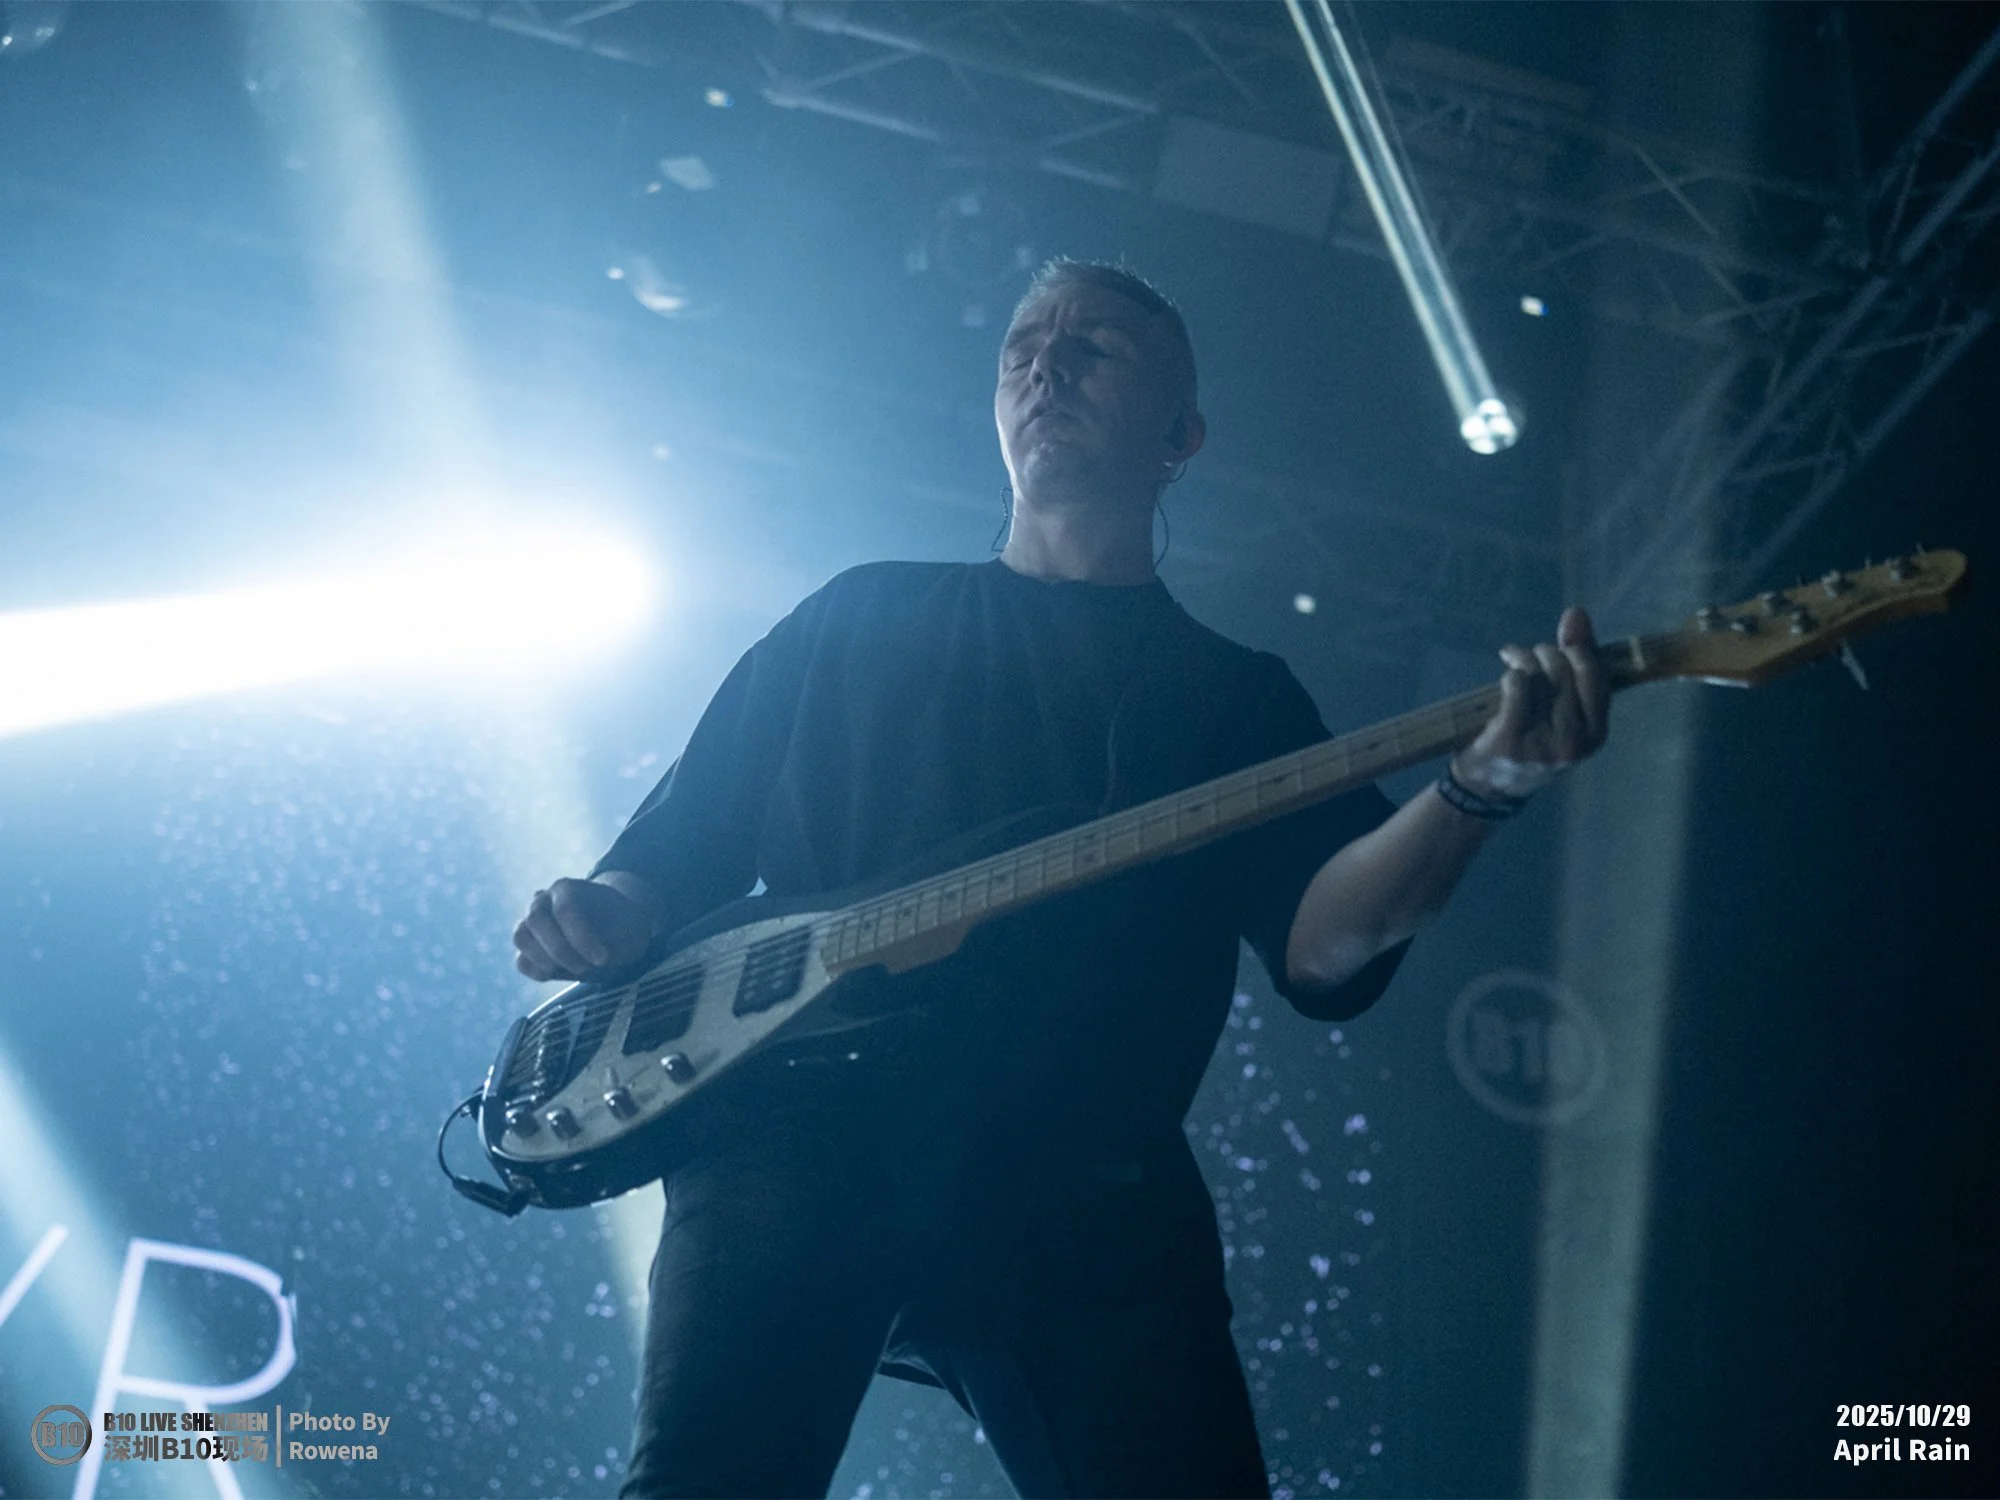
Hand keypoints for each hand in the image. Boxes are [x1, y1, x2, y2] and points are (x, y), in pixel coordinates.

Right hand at [513, 876, 657, 981]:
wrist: (616, 930)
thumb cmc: (624, 924)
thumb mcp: (631, 925)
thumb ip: (616, 935)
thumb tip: (597, 955)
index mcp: (567, 888)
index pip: (565, 910)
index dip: (582, 938)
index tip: (603, 958)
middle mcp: (543, 901)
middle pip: (535, 921)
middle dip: (561, 950)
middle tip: (586, 967)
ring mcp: (532, 924)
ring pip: (521, 938)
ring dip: (546, 960)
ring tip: (576, 970)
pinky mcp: (530, 949)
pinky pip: (522, 962)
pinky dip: (538, 972)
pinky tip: (563, 973)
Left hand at [1454, 606, 1610, 799]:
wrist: (1488, 788)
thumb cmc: (1532, 742)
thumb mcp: (1564, 712)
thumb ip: (1576, 663)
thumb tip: (1577, 613)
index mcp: (1595, 736)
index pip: (1597, 678)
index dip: (1578, 651)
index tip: (1562, 644)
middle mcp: (1573, 743)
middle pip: (1567, 672)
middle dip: (1548, 652)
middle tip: (1533, 653)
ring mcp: (1542, 744)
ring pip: (1541, 676)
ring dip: (1525, 657)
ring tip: (1515, 657)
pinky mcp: (1510, 740)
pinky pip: (1517, 687)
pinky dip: (1512, 672)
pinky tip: (1508, 673)